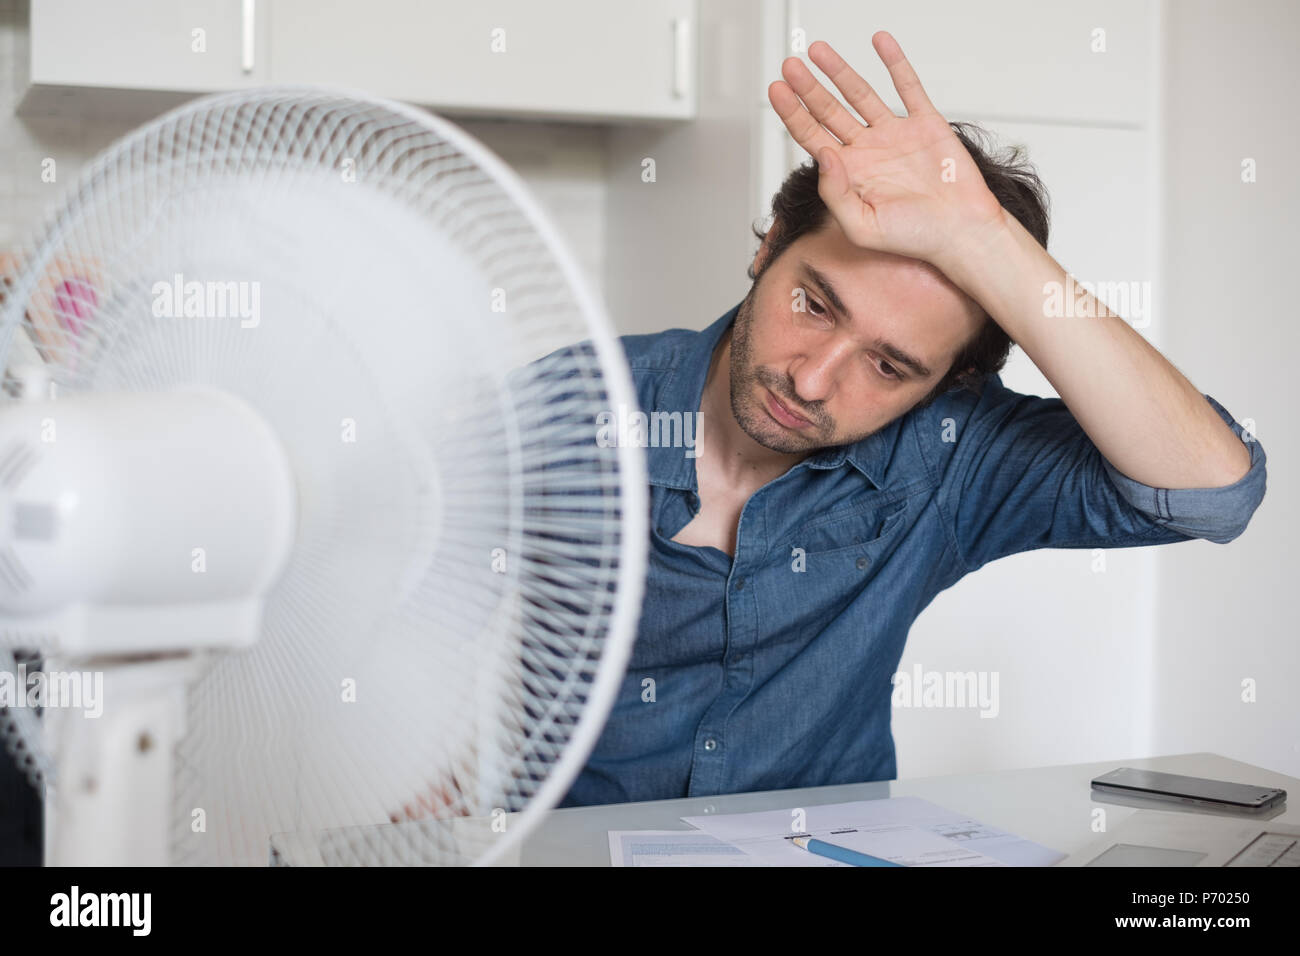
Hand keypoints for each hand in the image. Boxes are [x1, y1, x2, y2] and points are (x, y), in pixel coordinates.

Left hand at [768, 33, 1005, 270]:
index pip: (812, 137)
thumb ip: (835, 193)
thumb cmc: (913, 238)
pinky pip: (908, 86)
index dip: (792, 113)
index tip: (777, 90)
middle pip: (829, 111)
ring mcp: (895, 134)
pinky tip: (879, 42)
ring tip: (818, 50)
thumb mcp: (862, 226)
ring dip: (839, 71)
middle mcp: (868, 151)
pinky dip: (894, 63)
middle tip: (790, 65)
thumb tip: (822, 154)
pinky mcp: (925, 123)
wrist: (960, 232)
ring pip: (861, 94)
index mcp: (849, 174)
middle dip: (808, 88)